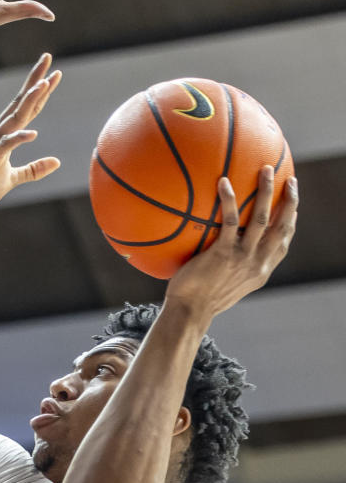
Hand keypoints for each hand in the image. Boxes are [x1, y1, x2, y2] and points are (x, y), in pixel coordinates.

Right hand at [0, 55, 60, 215]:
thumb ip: (34, 170)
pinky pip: (5, 147)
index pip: (26, 107)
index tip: (55, 73)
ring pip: (14, 118)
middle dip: (35, 81)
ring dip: (29, 101)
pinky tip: (33, 133)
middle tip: (47, 58)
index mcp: (4, 134)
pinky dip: (18, 139)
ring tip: (44, 84)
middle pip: (20, 103)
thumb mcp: (12, 179)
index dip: (40, 90)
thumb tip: (57, 162)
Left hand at [166, 168, 297, 322]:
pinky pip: (230, 220)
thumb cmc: (201, 300)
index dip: (290, 222)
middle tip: (291, 180)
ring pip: (262, 218)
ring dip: (267, 191)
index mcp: (260, 271)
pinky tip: (223, 181)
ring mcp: (242, 258)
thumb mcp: (227, 285)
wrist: (189, 313)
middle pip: (282, 227)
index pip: (283, 243)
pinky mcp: (223, 254)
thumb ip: (235, 267)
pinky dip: (229, 199)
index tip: (293, 206)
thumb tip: (228, 248)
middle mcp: (257, 263)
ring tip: (266, 169)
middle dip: (290, 201)